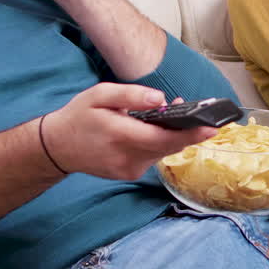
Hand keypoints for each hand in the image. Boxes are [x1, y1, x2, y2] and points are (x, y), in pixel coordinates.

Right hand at [43, 84, 215, 180]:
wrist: (57, 147)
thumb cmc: (79, 116)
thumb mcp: (100, 95)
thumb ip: (131, 95)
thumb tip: (160, 98)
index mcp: (120, 135)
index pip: (163, 138)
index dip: (190, 134)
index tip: (212, 128)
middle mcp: (126, 157)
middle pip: (168, 146)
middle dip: (186, 131)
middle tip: (199, 114)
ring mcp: (128, 170)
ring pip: (162, 152)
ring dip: (171, 135)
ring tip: (171, 116)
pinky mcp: (128, 174)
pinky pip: (152, 157)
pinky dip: (158, 143)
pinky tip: (154, 130)